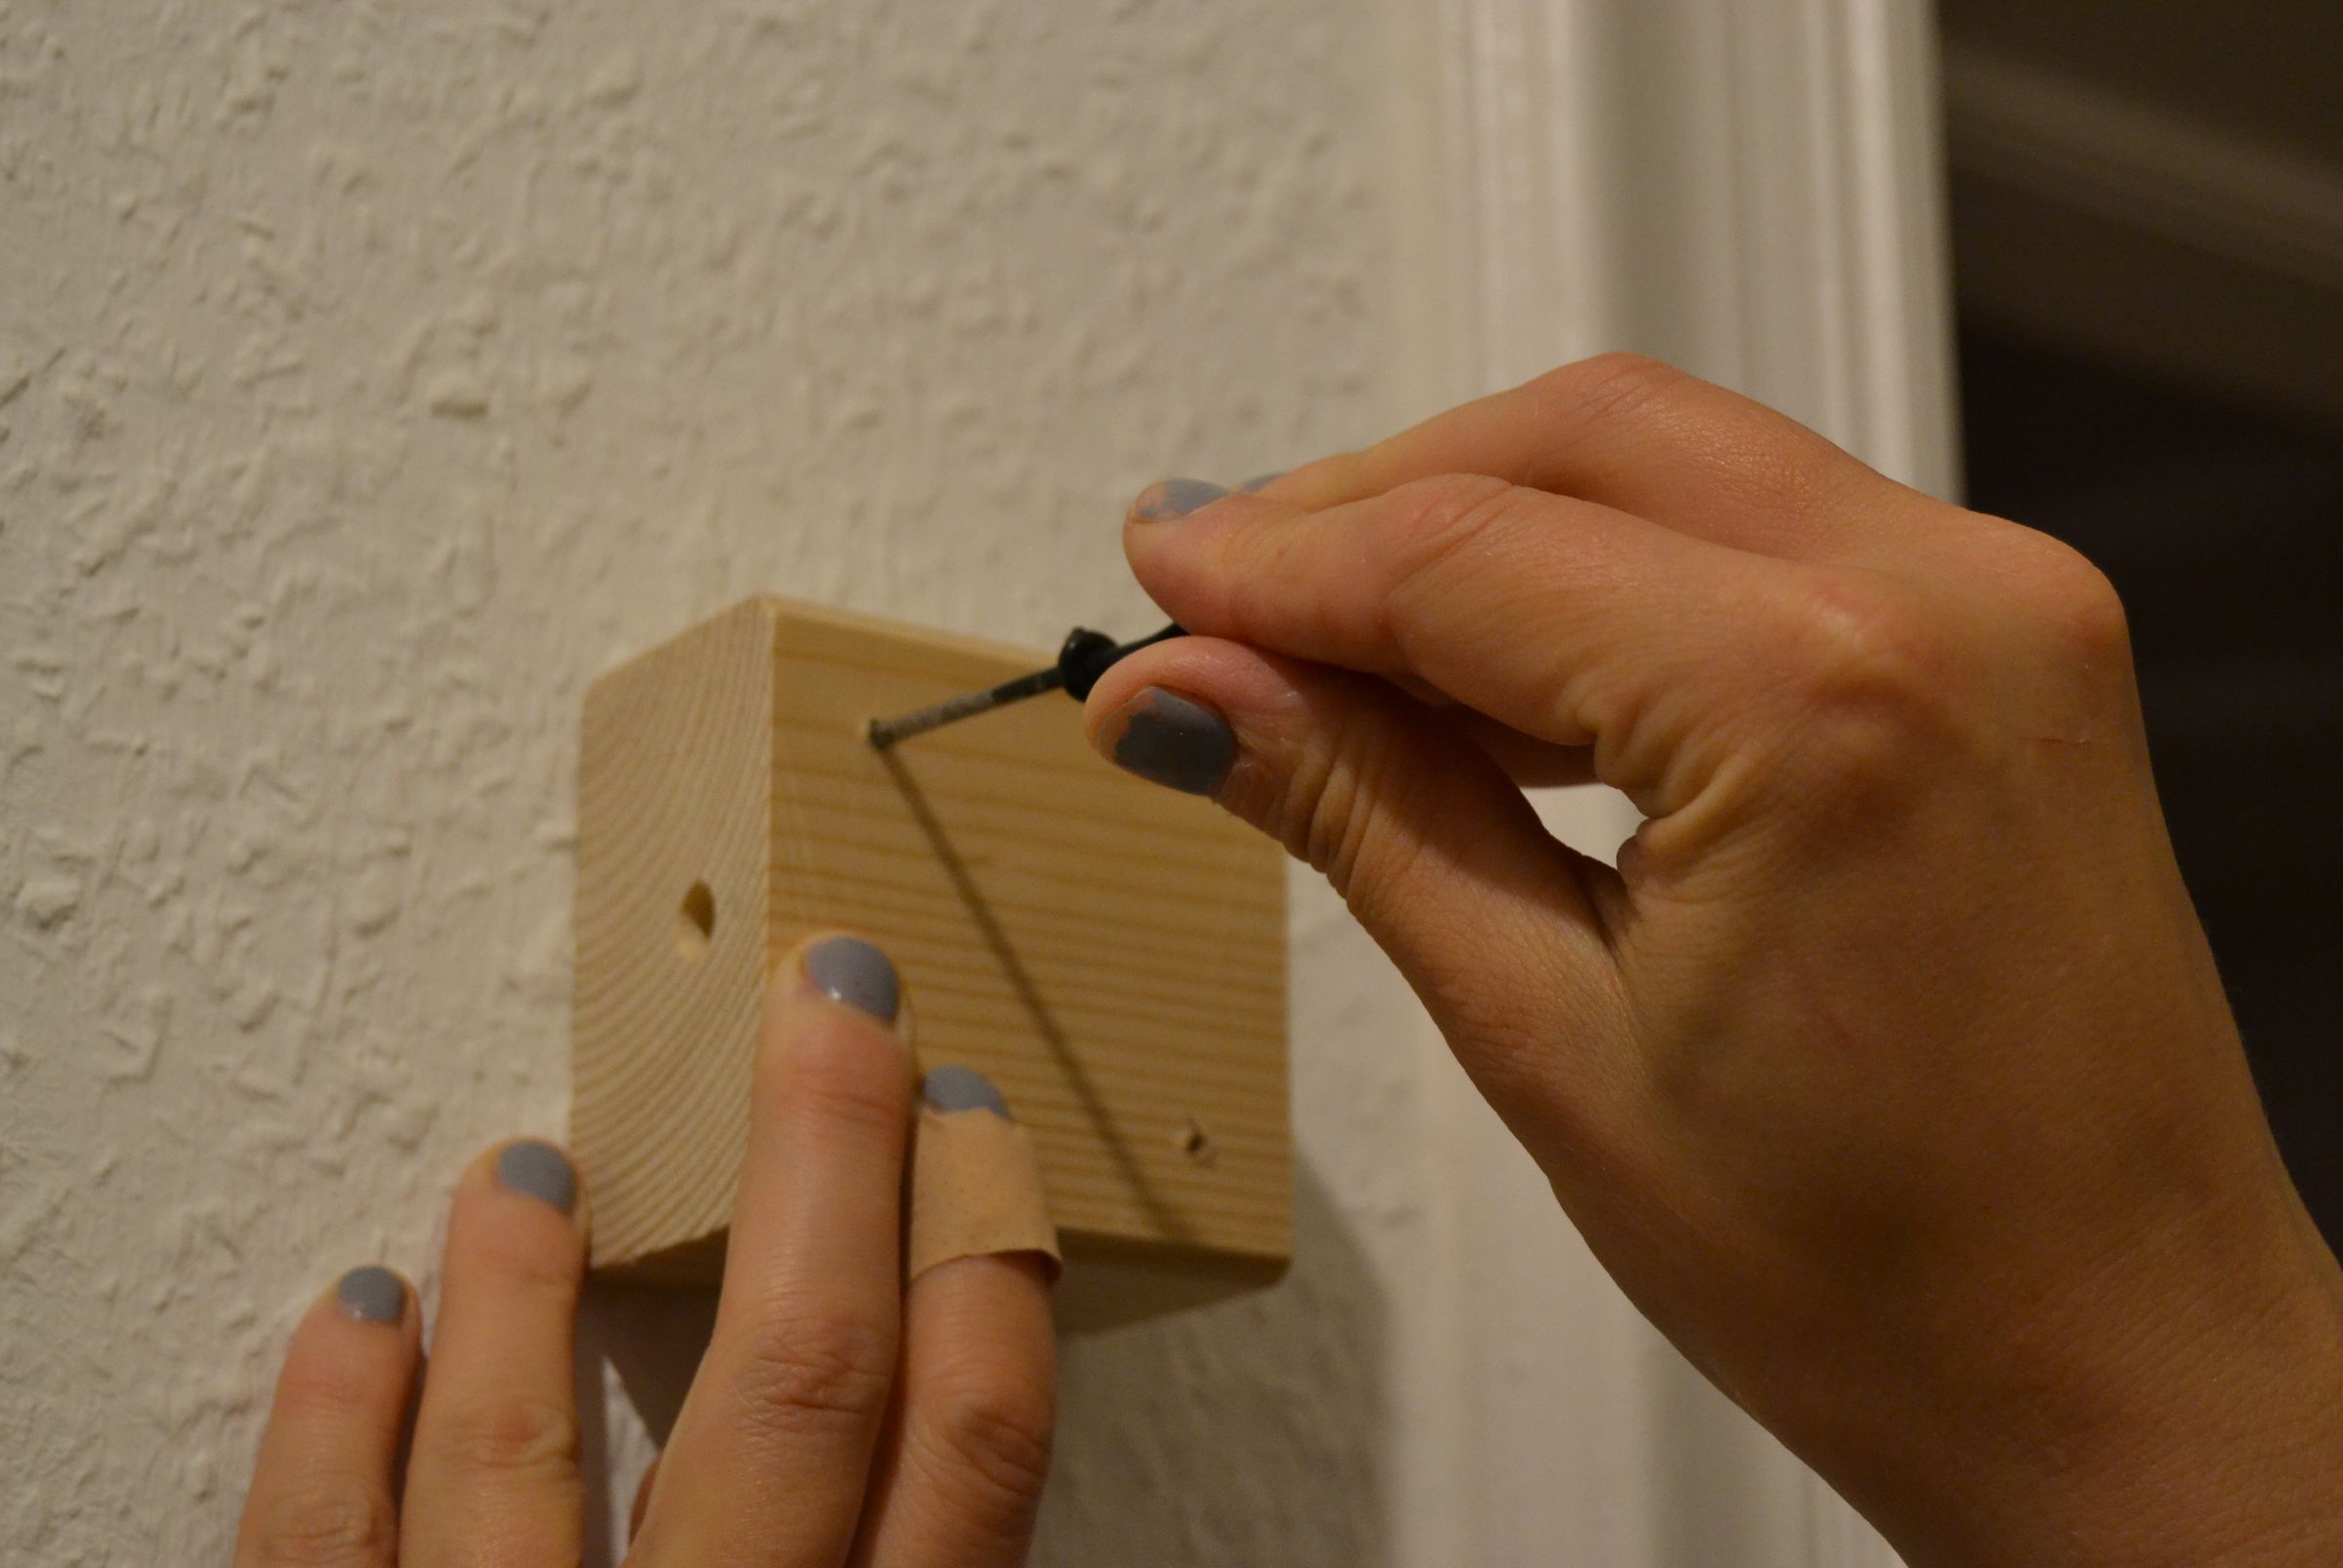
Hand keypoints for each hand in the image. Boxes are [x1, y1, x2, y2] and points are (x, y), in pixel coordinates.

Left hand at [232, 934, 1056, 1567]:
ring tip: (527, 1161)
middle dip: (830, 1164)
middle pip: (799, 1388)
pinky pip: (324, 1558)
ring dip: (530, 1280)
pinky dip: (331, 1424)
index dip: (982, 1257)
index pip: (969, 1450)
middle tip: (835, 998)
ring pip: (522, 1462)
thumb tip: (947, 1433)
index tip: (967, 1112)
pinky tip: (358, 1314)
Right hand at [1088, 356, 2342, 1566]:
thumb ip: (1363, 814)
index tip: (1155, 596)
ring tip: (1326, 644)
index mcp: (1821, 700)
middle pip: (1573, 442)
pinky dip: (1610, 567)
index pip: (1464, 554)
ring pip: (1671, 460)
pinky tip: (1497, 665)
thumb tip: (1188, 696)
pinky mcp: (2013, 646)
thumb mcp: (1550, 1039)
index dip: (1273, 567)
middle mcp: (1943, 600)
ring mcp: (2005, 607)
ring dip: (1485, 523)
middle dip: (1368, 504)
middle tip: (1213, 598)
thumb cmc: (1883, 1273)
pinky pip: (1764, 530)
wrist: (2117, 1363)